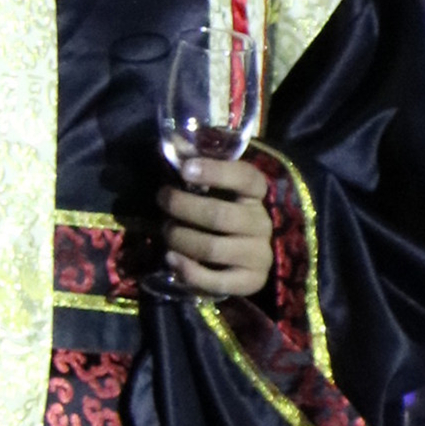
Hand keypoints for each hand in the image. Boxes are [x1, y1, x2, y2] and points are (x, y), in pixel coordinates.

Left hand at [160, 155, 273, 297]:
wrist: (245, 261)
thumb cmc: (222, 217)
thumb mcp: (214, 192)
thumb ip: (197, 169)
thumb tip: (172, 143)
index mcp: (256, 196)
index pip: (246, 178)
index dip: (217, 171)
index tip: (185, 169)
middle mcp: (262, 224)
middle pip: (219, 215)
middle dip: (181, 206)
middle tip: (162, 200)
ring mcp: (259, 255)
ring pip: (212, 247)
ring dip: (179, 238)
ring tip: (166, 231)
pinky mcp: (250, 283)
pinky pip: (215, 281)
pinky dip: (188, 271)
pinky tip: (171, 259)